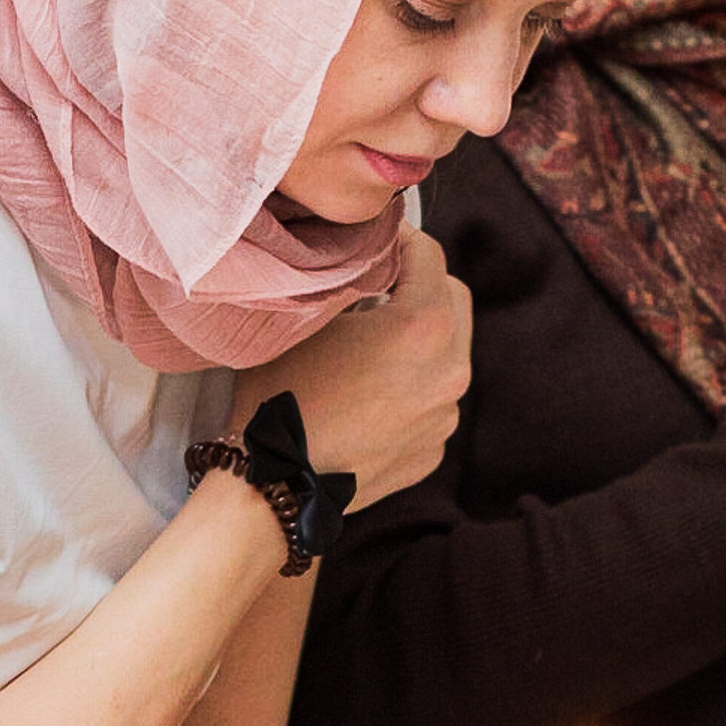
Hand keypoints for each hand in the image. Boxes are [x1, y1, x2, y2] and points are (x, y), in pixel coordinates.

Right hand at [256, 230, 470, 506]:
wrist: (273, 486)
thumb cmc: (279, 395)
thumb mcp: (307, 318)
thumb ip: (348, 282)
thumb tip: (364, 263)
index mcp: (424, 328)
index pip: (429, 254)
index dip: (397, 239)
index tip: (373, 242)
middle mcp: (450, 372)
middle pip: (453, 300)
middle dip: (420, 285)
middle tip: (376, 287)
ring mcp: (444, 417)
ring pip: (445, 355)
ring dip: (417, 340)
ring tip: (368, 347)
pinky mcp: (431, 451)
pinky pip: (429, 402)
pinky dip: (408, 389)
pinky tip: (364, 398)